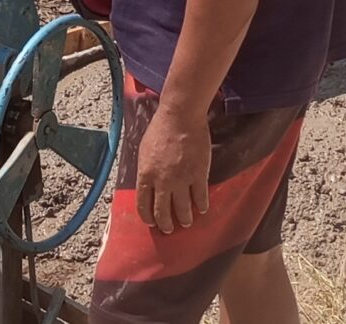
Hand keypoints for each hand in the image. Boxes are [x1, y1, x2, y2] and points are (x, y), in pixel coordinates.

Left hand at [134, 106, 211, 234]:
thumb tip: (147, 185)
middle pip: (162, 212)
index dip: (148, 218)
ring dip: (184, 219)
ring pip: (182, 209)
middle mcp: (162, 182)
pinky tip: (202, 209)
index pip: (143, 205)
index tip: (152, 222)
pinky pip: (200, 197)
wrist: (180, 117)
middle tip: (169, 229)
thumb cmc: (161, 129)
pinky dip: (201, 206)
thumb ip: (146, 171)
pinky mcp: (199, 175)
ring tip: (186, 223)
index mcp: (145, 175)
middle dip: (165, 224)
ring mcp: (181, 180)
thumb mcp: (144, 151)